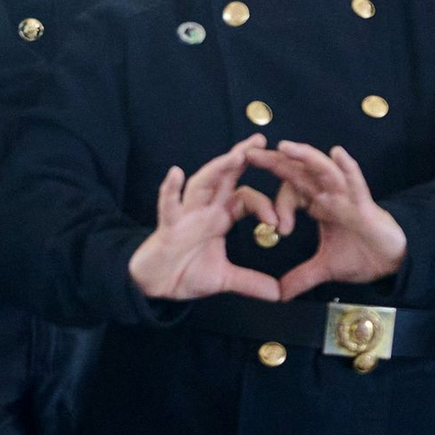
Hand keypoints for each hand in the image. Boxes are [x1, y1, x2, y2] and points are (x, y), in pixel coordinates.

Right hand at [127, 136, 282, 300]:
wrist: (154, 286)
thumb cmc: (186, 272)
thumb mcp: (224, 279)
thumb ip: (251, 282)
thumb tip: (278, 294)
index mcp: (220, 216)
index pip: (246, 198)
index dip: (265, 206)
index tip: (280, 224)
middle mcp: (205, 208)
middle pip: (225, 177)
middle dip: (241, 157)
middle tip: (261, 140)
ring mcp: (186, 214)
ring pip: (201, 184)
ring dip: (217, 168)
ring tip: (234, 156)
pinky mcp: (168, 226)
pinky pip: (168, 205)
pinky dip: (171, 190)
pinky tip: (175, 174)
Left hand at [246, 142, 406, 301]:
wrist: (392, 261)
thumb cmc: (362, 255)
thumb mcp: (325, 268)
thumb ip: (301, 278)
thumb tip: (279, 295)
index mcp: (319, 206)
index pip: (291, 193)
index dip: (277, 202)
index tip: (270, 224)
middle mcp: (330, 195)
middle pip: (300, 173)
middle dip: (276, 162)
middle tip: (250, 152)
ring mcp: (347, 196)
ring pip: (323, 171)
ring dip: (305, 157)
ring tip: (285, 146)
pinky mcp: (364, 204)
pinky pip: (355, 182)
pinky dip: (347, 168)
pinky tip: (337, 153)